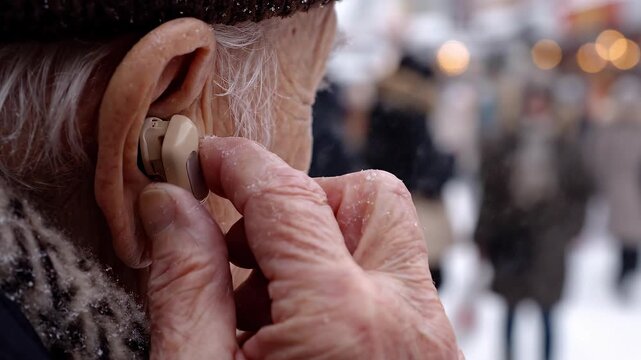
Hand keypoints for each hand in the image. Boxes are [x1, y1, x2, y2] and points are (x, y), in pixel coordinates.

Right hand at [138, 136, 462, 358]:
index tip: (206, 159)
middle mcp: (404, 320)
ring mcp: (429, 339)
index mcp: (338, 322)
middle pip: (369, 197)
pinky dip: (344, 286)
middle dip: (302, 204)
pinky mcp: (430, 355)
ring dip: (320, 249)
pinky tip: (298, 336)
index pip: (288, 197)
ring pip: (387, 239)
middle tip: (251, 250)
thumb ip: (186, 288)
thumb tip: (171, 205)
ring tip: (264, 312)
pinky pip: (395, 284)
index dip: (239, 165)